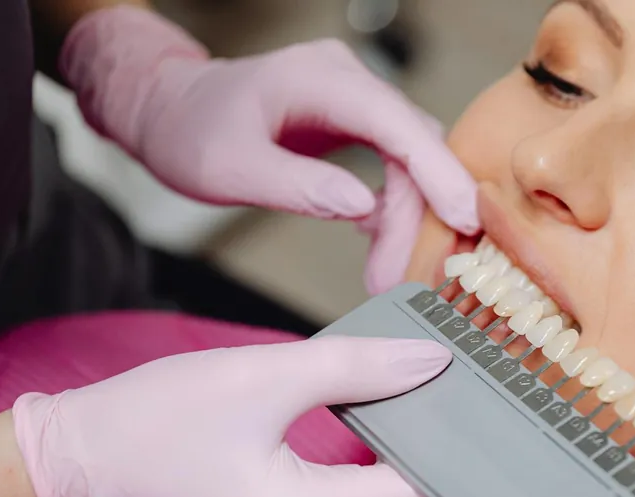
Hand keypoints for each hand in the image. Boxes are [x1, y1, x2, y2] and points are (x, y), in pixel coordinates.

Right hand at [13, 336, 450, 496]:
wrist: (80, 462)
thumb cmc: (158, 419)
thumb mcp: (264, 374)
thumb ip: (357, 367)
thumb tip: (432, 362)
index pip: (419, 496)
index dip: (454, 449)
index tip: (476, 404)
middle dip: (429, 455)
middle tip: (446, 393)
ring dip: (398, 471)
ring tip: (408, 407)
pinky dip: (367, 484)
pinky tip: (369, 436)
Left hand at [60, 6, 477, 293]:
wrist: (171, 113)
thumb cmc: (190, 131)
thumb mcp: (229, 165)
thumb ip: (296, 184)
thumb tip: (363, 207)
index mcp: (322, 79)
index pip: (398, 123)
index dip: (437, 171)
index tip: (463, 220)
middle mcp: (351, 84)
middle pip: (414, 148)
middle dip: (422, 215)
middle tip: (405, 279)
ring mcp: (358, 106)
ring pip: (412, 165)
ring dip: (411, 224)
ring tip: (388, 279)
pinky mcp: (358, 130)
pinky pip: (397, 173)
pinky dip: (396, 216)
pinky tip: (380, 252)